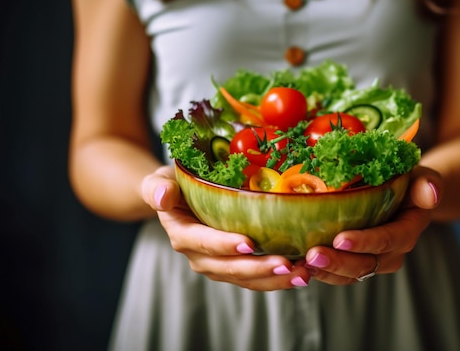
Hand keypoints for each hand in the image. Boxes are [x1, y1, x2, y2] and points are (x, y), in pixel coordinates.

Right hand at [140, 165, 310, 290]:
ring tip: (302, 274)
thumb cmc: (172, 184)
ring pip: (246, 278)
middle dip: (258, 269)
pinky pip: (256, 278)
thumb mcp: (159, 180)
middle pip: (229, 267)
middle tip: (287, 265)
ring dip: (274, 280)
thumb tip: (162, 197)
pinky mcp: (235, 265)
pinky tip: (301, 274)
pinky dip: (278, 279)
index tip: (249, 243)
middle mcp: (199, 255)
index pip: (202, 243)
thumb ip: (157, 188)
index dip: (224, 245)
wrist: (178, 198)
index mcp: (182, 234)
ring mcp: (218, 263)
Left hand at [302, 166, 440, 284]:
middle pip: (365, 264)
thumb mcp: (421, 175)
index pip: (388, 240)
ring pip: (349, 274)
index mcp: (408, 230)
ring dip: (325, 271)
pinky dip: (319, 272)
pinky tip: (298, 265)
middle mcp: (392, 252)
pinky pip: (337, 273)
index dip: (365, 242)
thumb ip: (428, 182)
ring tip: (301, 264)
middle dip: (338, 262)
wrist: (404, 195)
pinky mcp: (354, 261)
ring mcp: (372, 260)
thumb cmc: (409, 180)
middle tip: (312, 255)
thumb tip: (431, 192)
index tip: (340, 239)